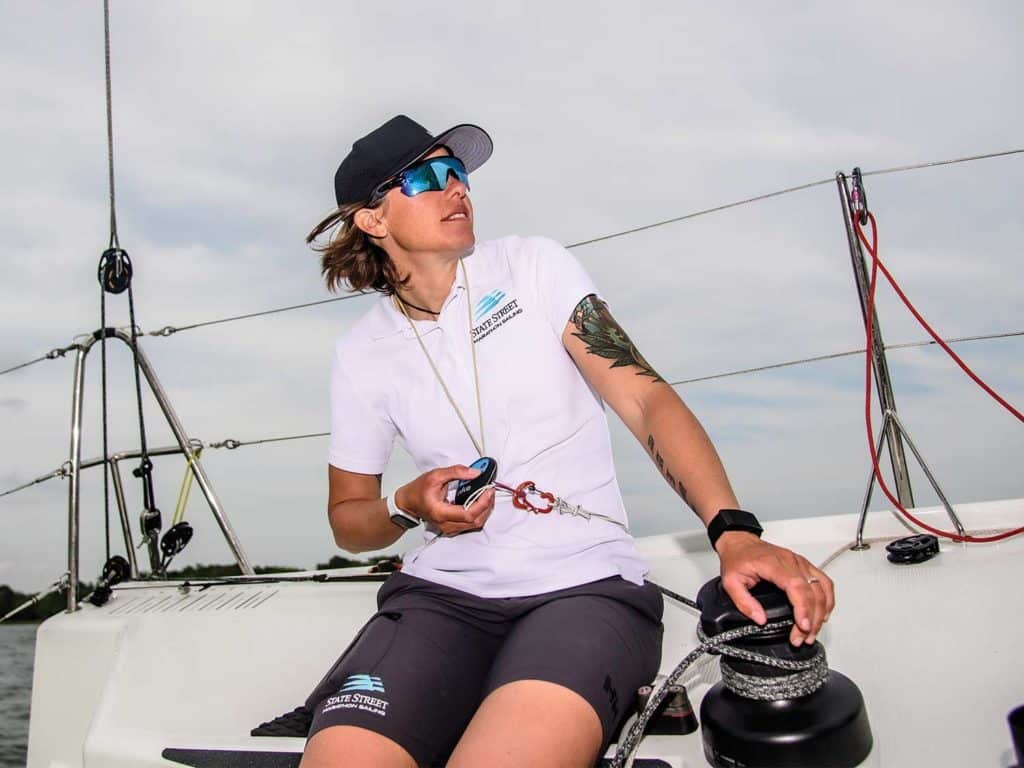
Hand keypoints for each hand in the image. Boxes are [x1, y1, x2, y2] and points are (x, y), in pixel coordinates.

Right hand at [395, 465, 494, 535]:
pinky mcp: (452, 528)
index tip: (488, 490)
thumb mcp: (436, 475)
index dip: (482, 503)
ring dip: (485, 510)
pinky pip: (471, 524)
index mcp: (441, 513)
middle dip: (487, 505)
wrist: (408, 503)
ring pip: (475, 525)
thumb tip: (476, 473)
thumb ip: (457, 472)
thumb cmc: (418, 490)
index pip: (469, 514)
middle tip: (490, 490)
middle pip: (476, 521)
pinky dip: (479, 513)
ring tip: (486, 494)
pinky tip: (479, 501)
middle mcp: (446, 525)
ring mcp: (450, 528)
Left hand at [714, 532, 834, 646]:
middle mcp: (791, 561)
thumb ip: (744, 602)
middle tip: (803, 637)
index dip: (803, 608)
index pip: (796, 586)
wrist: (740, 541)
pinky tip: (823, 613)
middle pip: (813, 591)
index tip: (803, 626)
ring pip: (822, 587)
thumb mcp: (730, 582)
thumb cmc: (737, 557)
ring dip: (822, 612)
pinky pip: (823, 581)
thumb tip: (760, 619)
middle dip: (812, 618)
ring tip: (812, 631)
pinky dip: (827, 599)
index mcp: (773, 564)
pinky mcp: (804, 565)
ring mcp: (800, 562)